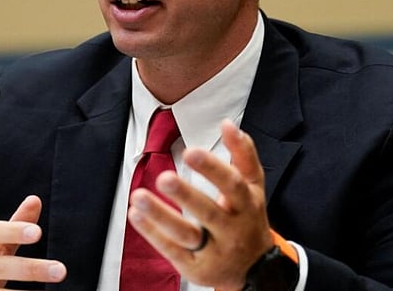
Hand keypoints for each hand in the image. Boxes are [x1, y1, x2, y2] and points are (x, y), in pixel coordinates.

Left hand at [126, 120, 273, 289]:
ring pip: (187, 235)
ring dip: (161, 216)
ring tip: (138, 197)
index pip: (232, 185)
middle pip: (209, 213)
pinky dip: (153, 233)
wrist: (257, 270)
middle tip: (163, 178)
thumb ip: (243, 154)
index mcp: (247, 206)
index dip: (213, 169)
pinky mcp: (196, 268)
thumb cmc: (248, 218)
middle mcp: (232, 230)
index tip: (190, 151)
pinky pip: (172, 251)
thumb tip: (227, 123)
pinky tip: (135, 214)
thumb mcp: (254, 187)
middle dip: (186, 195)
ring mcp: (214, 251)